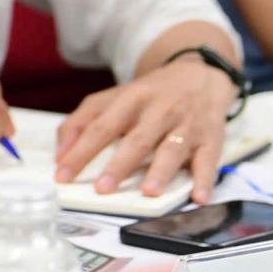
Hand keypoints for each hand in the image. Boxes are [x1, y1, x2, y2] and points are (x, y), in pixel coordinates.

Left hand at [55, 55, 237, 202]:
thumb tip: (61, 154)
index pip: (101, 128)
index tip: (63, 175)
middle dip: (119, 164)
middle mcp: (159, 111)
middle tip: (102, 188)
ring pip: (172, 149)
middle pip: (137, 139)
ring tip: (149, 192)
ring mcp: (186, 125)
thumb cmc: (148, 95)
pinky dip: (205, 180)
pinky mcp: (211, 138)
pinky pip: (209, 160)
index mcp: (130, 100)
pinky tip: (199, 197)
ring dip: (161, 171)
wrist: (198, 74)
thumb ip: (82, 122)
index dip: (81, 151)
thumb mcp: (112, 99)